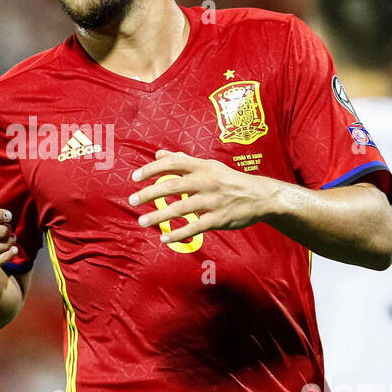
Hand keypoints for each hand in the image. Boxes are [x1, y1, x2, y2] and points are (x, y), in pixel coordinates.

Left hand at [128, 149, 279, 245]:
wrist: (260, 196)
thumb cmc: (229, 179)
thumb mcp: (208, 165)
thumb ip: (182, 160)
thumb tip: (158, 153)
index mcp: (202, 167)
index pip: (172, 164)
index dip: (151, 169)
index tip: (135, 177)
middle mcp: (206, 182)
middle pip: (172, 186)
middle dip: (149, 194)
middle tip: (132, 201)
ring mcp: (212, 201)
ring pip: (180, 209)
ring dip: (159, 216)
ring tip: (142, 222)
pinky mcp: (218, 219)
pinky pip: (194, 227)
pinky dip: (178, 233)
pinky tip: (164, 238)